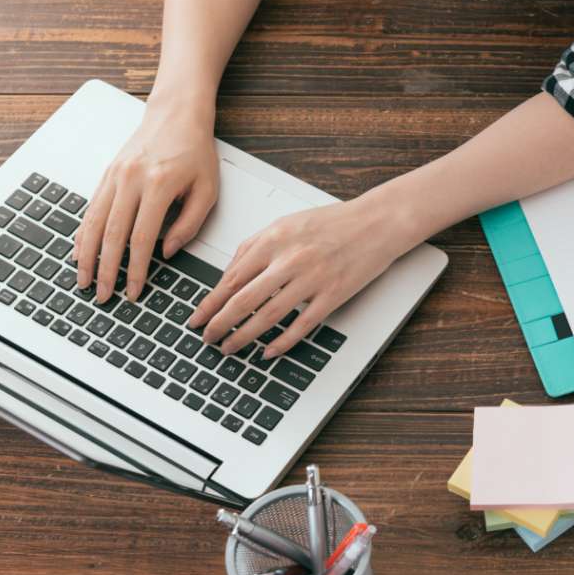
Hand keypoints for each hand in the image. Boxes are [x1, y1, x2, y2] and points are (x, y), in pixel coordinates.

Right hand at [75, 94, 219, 301]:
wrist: (176, 115)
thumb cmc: (195, 151)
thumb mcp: (207, 188)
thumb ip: (190, 223)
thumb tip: (166, 252)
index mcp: (159, 184)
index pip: (143, 237)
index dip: (137, 269)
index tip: (134, 291)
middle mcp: (131, 180)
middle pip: (112, 234)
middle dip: (106, 269)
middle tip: (103, 295)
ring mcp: (115, 176)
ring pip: (94, 222)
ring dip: (87, 255)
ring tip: (83, 280)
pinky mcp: (107, 174)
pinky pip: (91, 209)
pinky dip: (83, 233)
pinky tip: (79, 251)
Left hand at [189, 196, 417, 358]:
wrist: (376, 223)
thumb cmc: (332, 222)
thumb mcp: (286, 223)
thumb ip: (254, 247)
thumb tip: (228, 276)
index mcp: (274, 239)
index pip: (232, 278)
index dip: (210, 302)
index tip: (197, 318)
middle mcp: (290, 259)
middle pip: (243, 300)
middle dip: (219, 324)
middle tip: (207, 338)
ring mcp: (312, 279)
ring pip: (268, 316)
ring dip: (243, 336)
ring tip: (229, 347)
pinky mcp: (332, 295)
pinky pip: (301, 326)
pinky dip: (281, 342)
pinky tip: (267, 351)